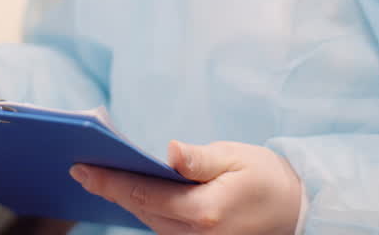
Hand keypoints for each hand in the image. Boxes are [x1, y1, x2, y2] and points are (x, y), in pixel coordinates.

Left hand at [70, 140, 302, 233]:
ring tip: (98, 175)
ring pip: (147, 220)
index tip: (80, 168)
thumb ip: (199, 158)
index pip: (143, 193)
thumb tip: (170, 151)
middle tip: (81, 166)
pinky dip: (143, 206)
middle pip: (140, 209)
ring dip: (124, 198)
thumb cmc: (267, 178)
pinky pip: (160, 226)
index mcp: (204, 212)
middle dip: (110, 188)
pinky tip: (128, 190)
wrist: (297, 210)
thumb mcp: (236, 158)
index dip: (109, 181)